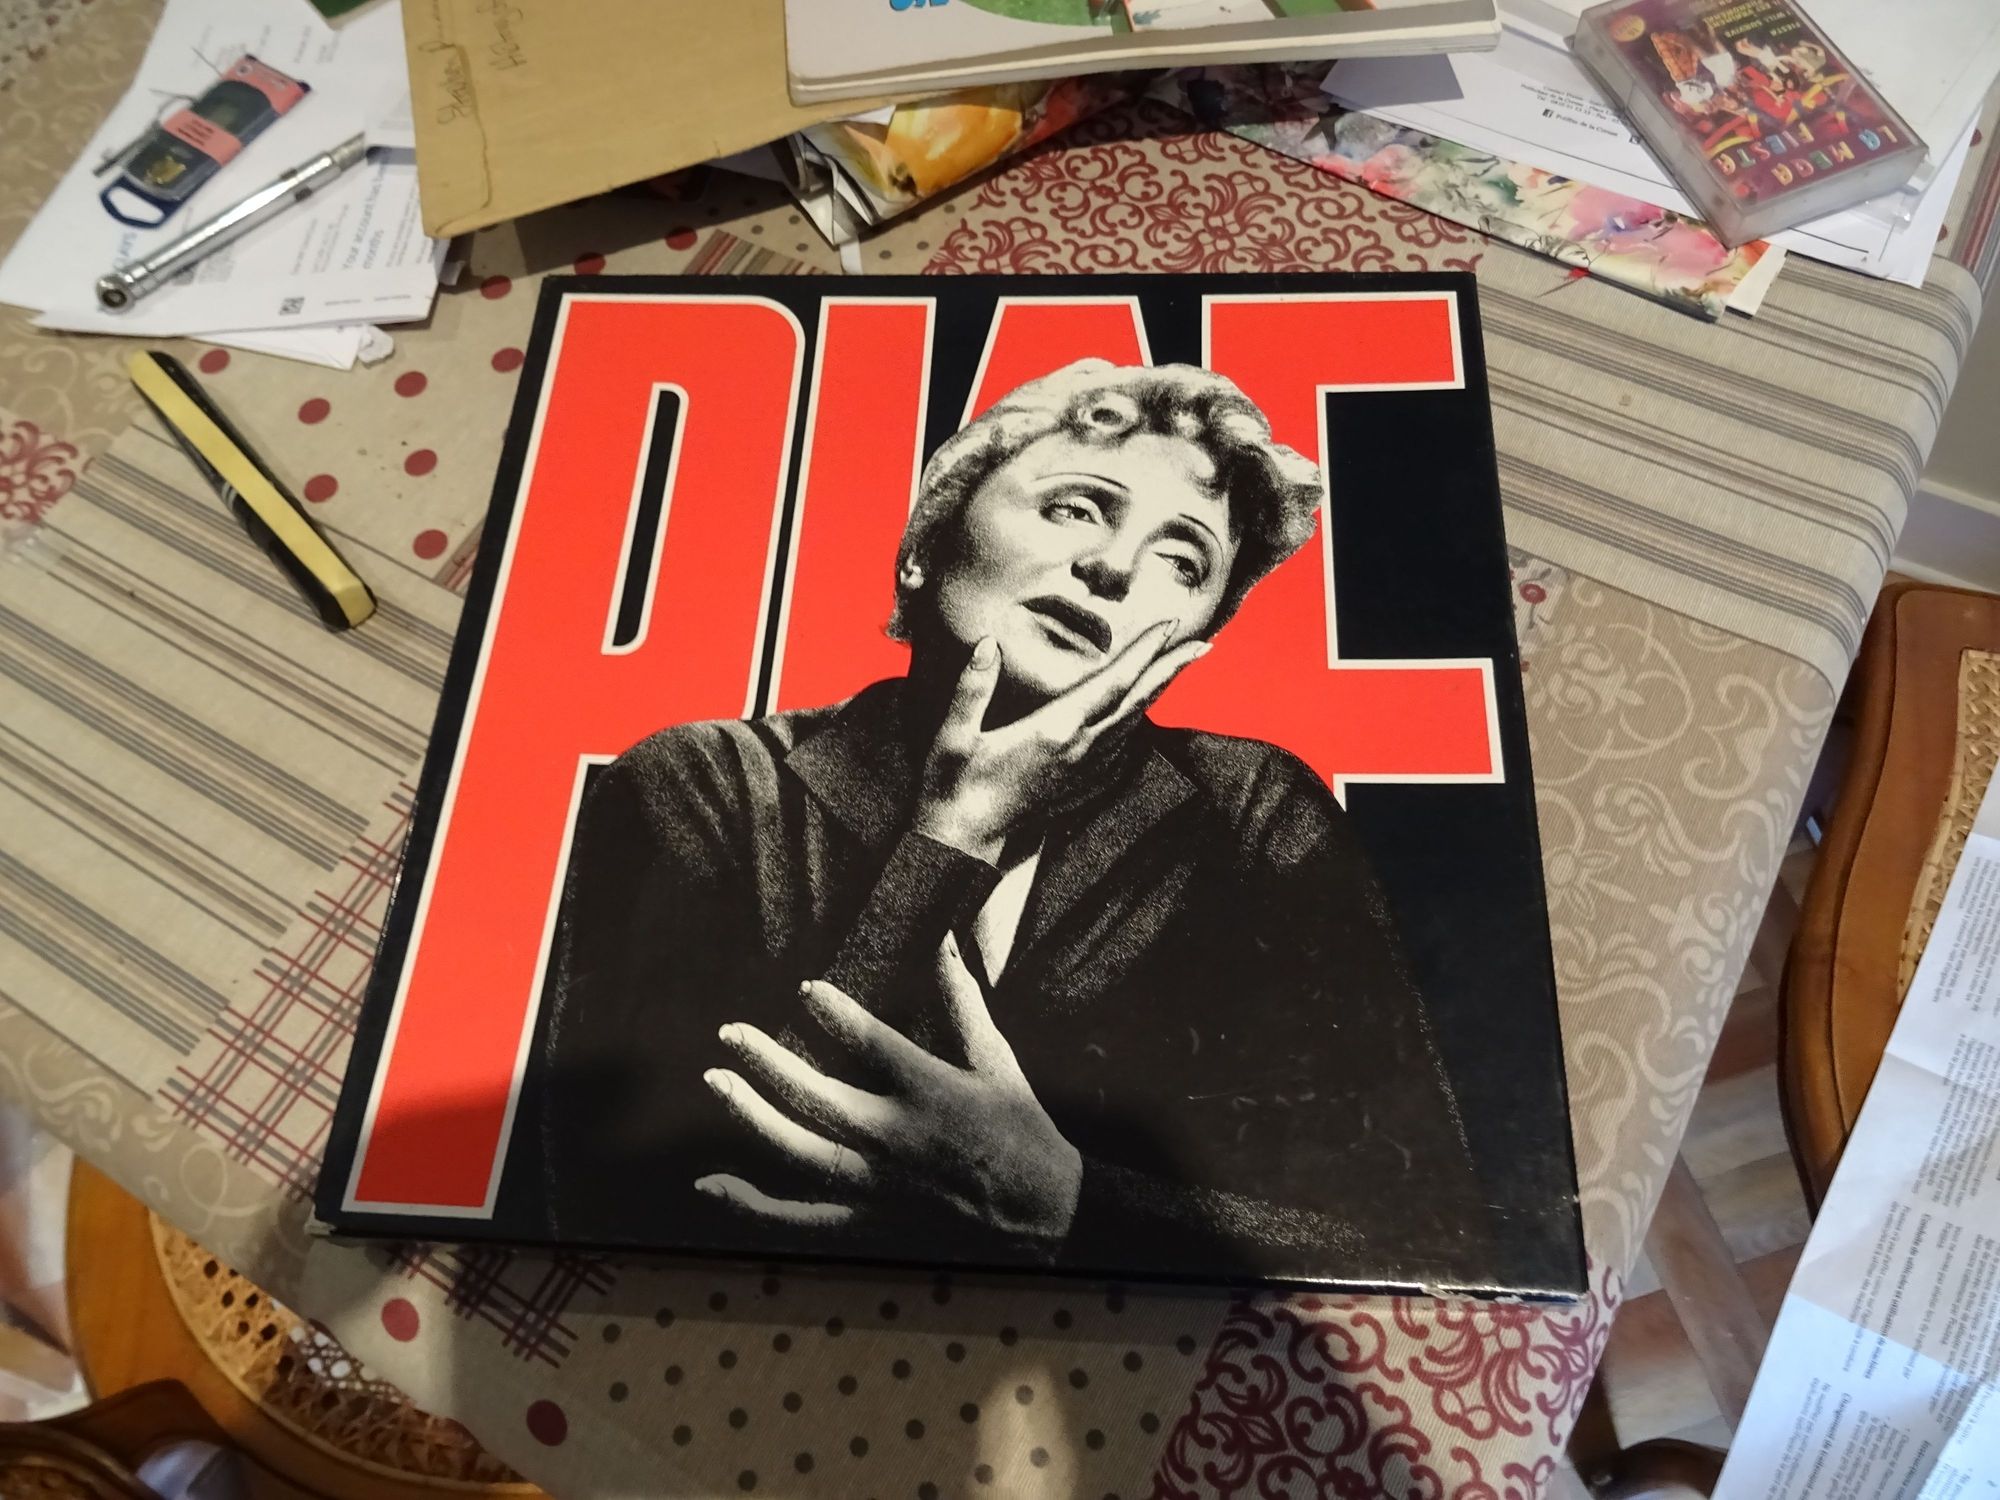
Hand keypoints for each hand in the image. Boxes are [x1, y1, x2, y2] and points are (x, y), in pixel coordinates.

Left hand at [695, 935, 1083, 1242]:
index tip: (805, 990)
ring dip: (753, 1117)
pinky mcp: (869, 1222)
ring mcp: (878, 1186)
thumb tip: (944, 942)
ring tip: (717, 1082)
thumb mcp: (995, 1060)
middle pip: (819, 1099)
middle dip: (768, 1063)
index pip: (873, 1045)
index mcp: (932, 1092)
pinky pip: (801, 1219)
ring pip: (800, 1153)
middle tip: (730, 1033)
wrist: (1042, 1214)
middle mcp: (898, 1140)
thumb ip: (961, 1001)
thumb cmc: (1020, 1128)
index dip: (835, 1015)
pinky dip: (754, 1208)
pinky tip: (710, 1187)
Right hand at [916, 621, 1206, 861]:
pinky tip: (1141, 714)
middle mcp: (1079, 750)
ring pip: (1132, 725)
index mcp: (1054, 731)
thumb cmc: (953, 786)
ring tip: (1177, 668)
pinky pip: (1119, 749)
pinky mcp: (1078, 784)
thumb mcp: (954, 735)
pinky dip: (1137, 724)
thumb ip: (972, 687)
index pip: (1111, 684)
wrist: (962, 842)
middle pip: (1136, 703)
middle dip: (1169, 670)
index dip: (1142, 653)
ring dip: (1157, 694)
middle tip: (1202, 645)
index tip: (1168, 625)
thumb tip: (988, 643)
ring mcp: (1082, 770)